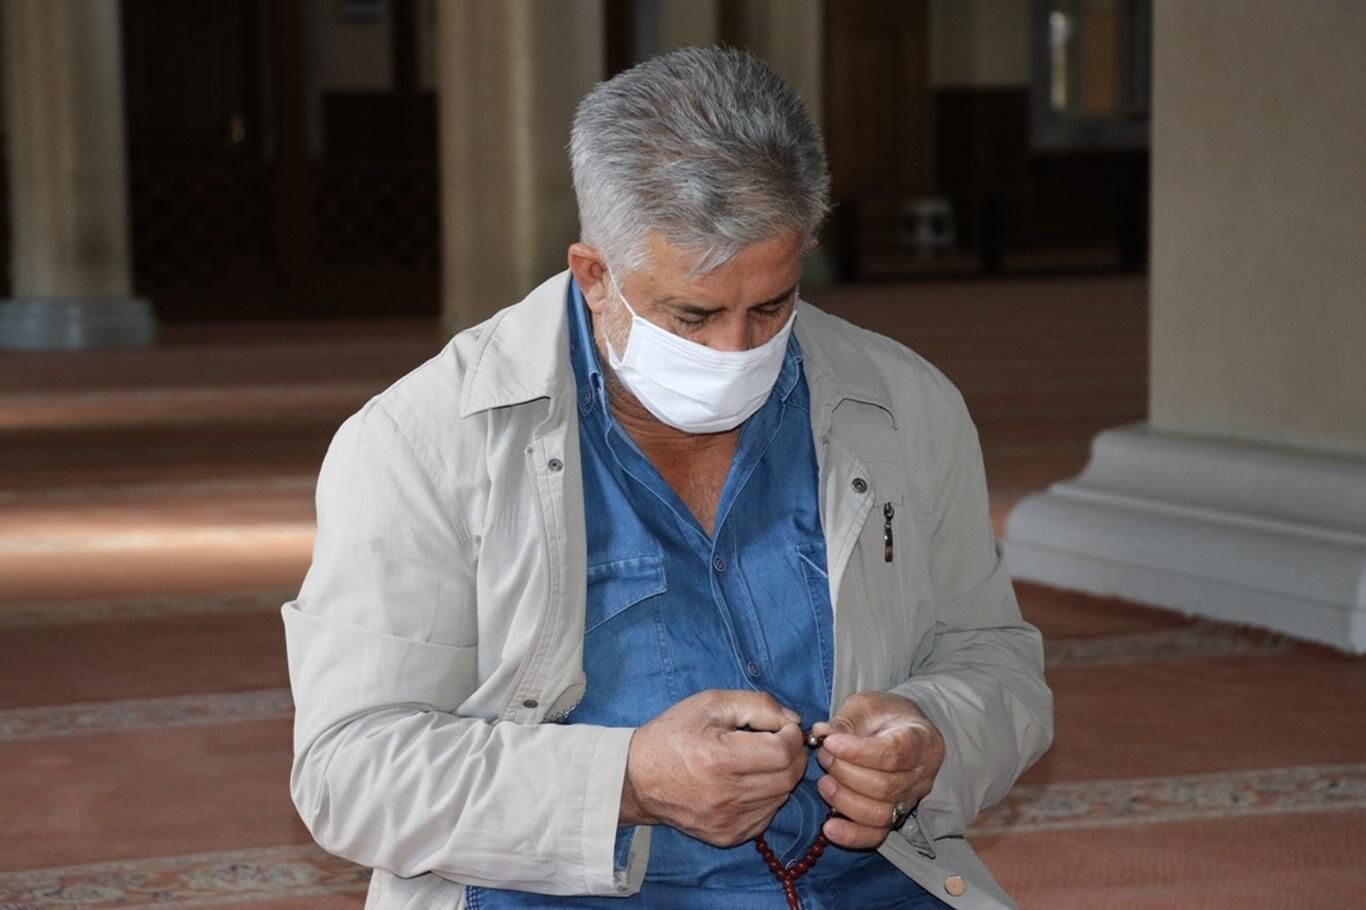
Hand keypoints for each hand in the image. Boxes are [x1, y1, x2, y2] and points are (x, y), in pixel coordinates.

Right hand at [621, 690, 806, 846]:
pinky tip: (749, 781)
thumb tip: (793, 721)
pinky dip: (768, 796)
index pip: (781, 752)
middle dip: (793, 755)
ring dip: (781, 775)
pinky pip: (767, 815)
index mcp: (718, 759)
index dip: (792, 735)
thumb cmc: (672, 735)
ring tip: (760, 759)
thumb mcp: (710, 704)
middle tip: (779, 740)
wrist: (636, 779)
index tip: (783, 727)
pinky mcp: (727, 836)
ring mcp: (727, 822)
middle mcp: (725, 796)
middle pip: (788, 778)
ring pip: (781, 797)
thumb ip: (757, 705)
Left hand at [809, 690, 944, 848]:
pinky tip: (829, 827)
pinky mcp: (894, 818)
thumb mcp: (867, 706)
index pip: (893, 754)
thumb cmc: (884, 715)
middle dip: (845, 772)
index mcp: (921, 740)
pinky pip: (876, 836)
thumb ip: (846, 721)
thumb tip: (821, 734)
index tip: (829, 742)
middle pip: (884, 786)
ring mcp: (909, 801)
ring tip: (824, 782)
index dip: (858, 752)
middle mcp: (921, 776)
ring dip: (844, 800)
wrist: (902, 730)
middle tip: (823, 755)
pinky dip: (851, 836)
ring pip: (879, 814)